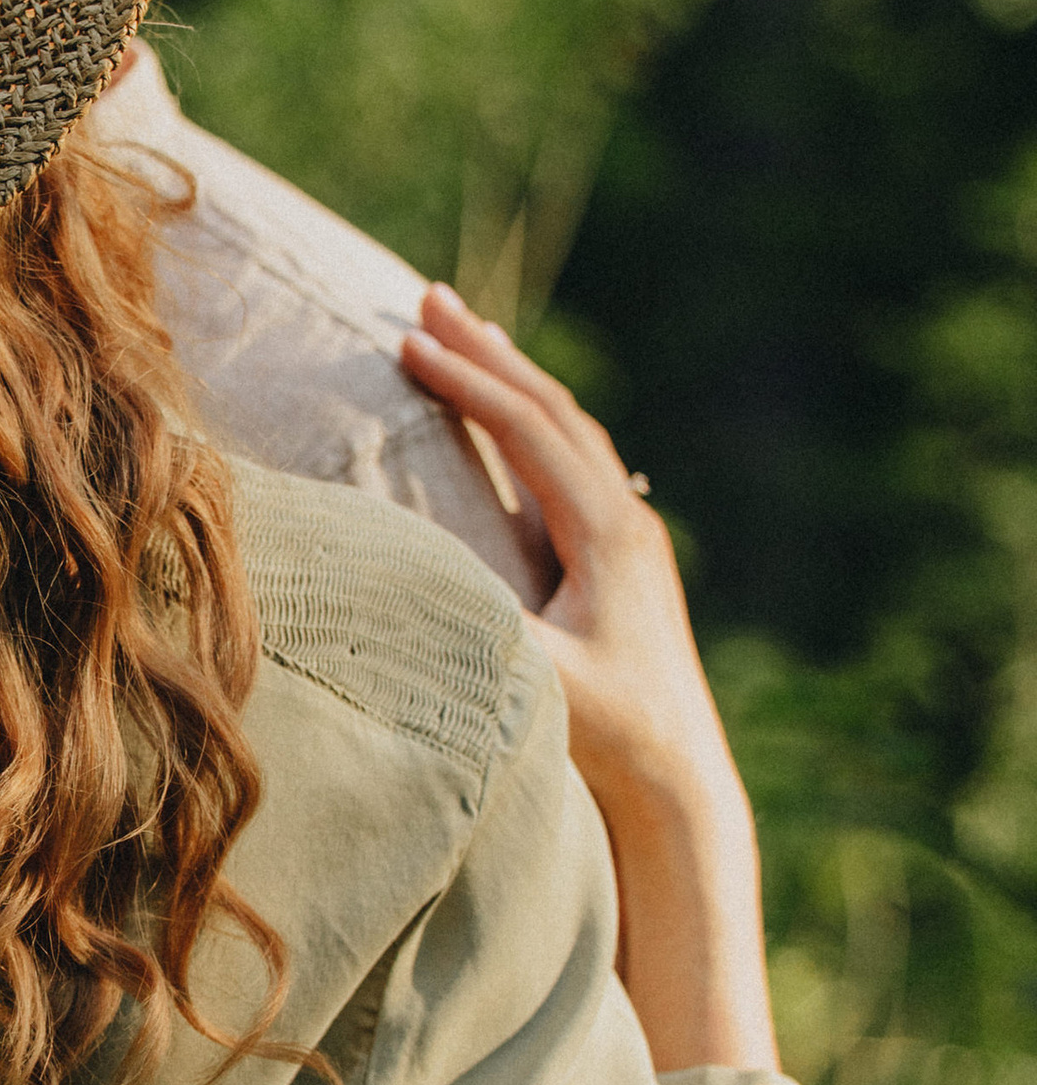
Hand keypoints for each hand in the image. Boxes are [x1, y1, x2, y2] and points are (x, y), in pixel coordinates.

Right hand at [399, 284, 775, 1071]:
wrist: (681, 784)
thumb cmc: (609, 741)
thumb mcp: (541, 683)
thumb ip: (481, 631)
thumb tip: (404, 583)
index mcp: (605, 533)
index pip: (528, 431)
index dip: (467, 383)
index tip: (405, 343)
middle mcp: (626, 522)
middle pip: (552, 410)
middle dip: (487, 353)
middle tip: (428, 299)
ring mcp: (632, 540)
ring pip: (569, 432)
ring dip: (513, 381)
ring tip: (466, 339)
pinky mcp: (626, 565)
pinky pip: (575, 467)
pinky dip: (533, 427)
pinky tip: (515, 427)